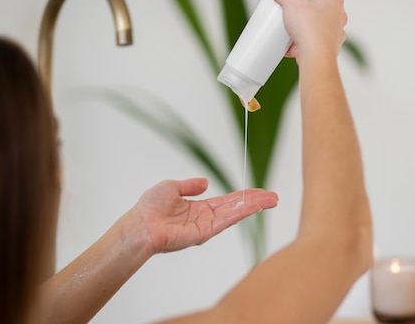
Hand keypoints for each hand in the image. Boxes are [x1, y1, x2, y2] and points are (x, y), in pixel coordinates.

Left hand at [133, 178, 277, 253]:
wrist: (141, 224)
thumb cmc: (150, 208)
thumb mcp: (172, 187)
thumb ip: (190, 185)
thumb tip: (205, 182)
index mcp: (199, 208)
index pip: (227, 201)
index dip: (243, 196)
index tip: (259, 192)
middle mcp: (206, 218)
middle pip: (237, 207)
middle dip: (256, 202)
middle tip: (274, 197)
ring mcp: (207, 226)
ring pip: (236, 213)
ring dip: (255, 206)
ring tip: (272, 200)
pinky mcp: (205, 232)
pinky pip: (228, 220)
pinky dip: (243, 212)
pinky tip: (255, 206)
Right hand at [268, 0, 347, 63]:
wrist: (315, 55)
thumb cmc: (311, 27)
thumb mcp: (291, 2)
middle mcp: (339, 16)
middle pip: (326, 6)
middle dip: (311, 6)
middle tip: (297, 5)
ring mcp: (335, 33)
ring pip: (321, 25)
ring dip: (309, 26)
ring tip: (293, 25)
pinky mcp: (328, 48)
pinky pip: (315, 43)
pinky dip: (305, 43)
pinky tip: (291, 44)